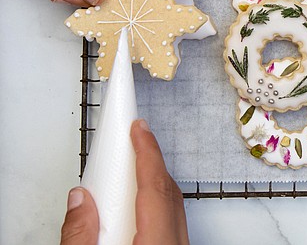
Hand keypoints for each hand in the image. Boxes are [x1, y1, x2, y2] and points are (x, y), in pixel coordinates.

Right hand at [60, 119, 189, 244]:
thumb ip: (81, 234)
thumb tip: (79, 200)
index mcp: (158, 242)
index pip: (156, 186)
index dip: (147, 151)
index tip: (139, 127)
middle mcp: (174, 244)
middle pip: (167, 192)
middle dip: (149, 160)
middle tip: (133, 137)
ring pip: (171, 207)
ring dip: (151, 183)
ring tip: (128, 168)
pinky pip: (170, 221)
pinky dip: (154, 205)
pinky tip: (135, 203)